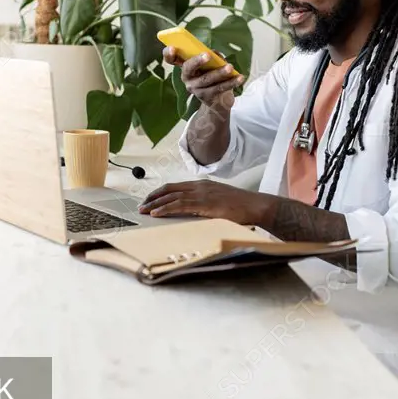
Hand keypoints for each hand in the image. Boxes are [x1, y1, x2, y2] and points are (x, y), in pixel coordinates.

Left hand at [138, 180, 268, 224]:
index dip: (160, 192)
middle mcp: (199, 186)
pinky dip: (165, 208)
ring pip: (171, 197)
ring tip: (143, 210)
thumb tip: (194, 213)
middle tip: (141, 205)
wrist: (255, 205)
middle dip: (153, 197)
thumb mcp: (219, 202)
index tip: (150, 199)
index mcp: (202, 185)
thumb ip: (205, 205)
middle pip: (169, 189)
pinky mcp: (204, 203)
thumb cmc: (241, 206)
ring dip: (155, 204)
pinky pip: (179, 205)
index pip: (175, 186)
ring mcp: (201, 194)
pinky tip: (156, 213)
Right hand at [163, 46, 244, 108]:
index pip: (171, 59)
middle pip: (188, 68)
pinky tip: (240, 78)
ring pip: (206, 79)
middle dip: (197, 61)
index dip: (169, 53)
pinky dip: (231, 82)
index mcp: (186, 65)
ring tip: (230, 67)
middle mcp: (187, 77)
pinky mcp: (206, 97)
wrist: (219, 101)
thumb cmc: (214, 75)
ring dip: (219, 73)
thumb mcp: (212, 64)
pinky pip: (219, 89)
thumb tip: (217, 55)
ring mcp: (195, 88)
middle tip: (207, 55)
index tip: (173, 47)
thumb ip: (213, 56)